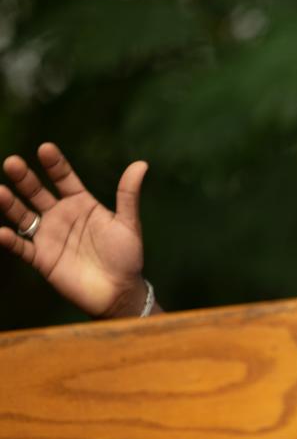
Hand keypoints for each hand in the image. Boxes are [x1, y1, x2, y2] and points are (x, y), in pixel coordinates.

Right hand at [0, 143, 149, 317]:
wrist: (119, 290)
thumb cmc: (126, 255)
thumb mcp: (128, 223)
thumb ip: (128, 194)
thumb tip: (141, 163)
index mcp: (82, 203)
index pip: (64, 178)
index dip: (55, 164)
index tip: (45, 148)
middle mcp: (61, 216)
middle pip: (38, 192)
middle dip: (25, 178)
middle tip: (13, 162)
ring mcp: (49, 236)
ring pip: (24, 215)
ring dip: (10, 204)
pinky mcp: (42, 258)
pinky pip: (22, 247)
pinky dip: (10, 240)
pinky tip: (1, 232)